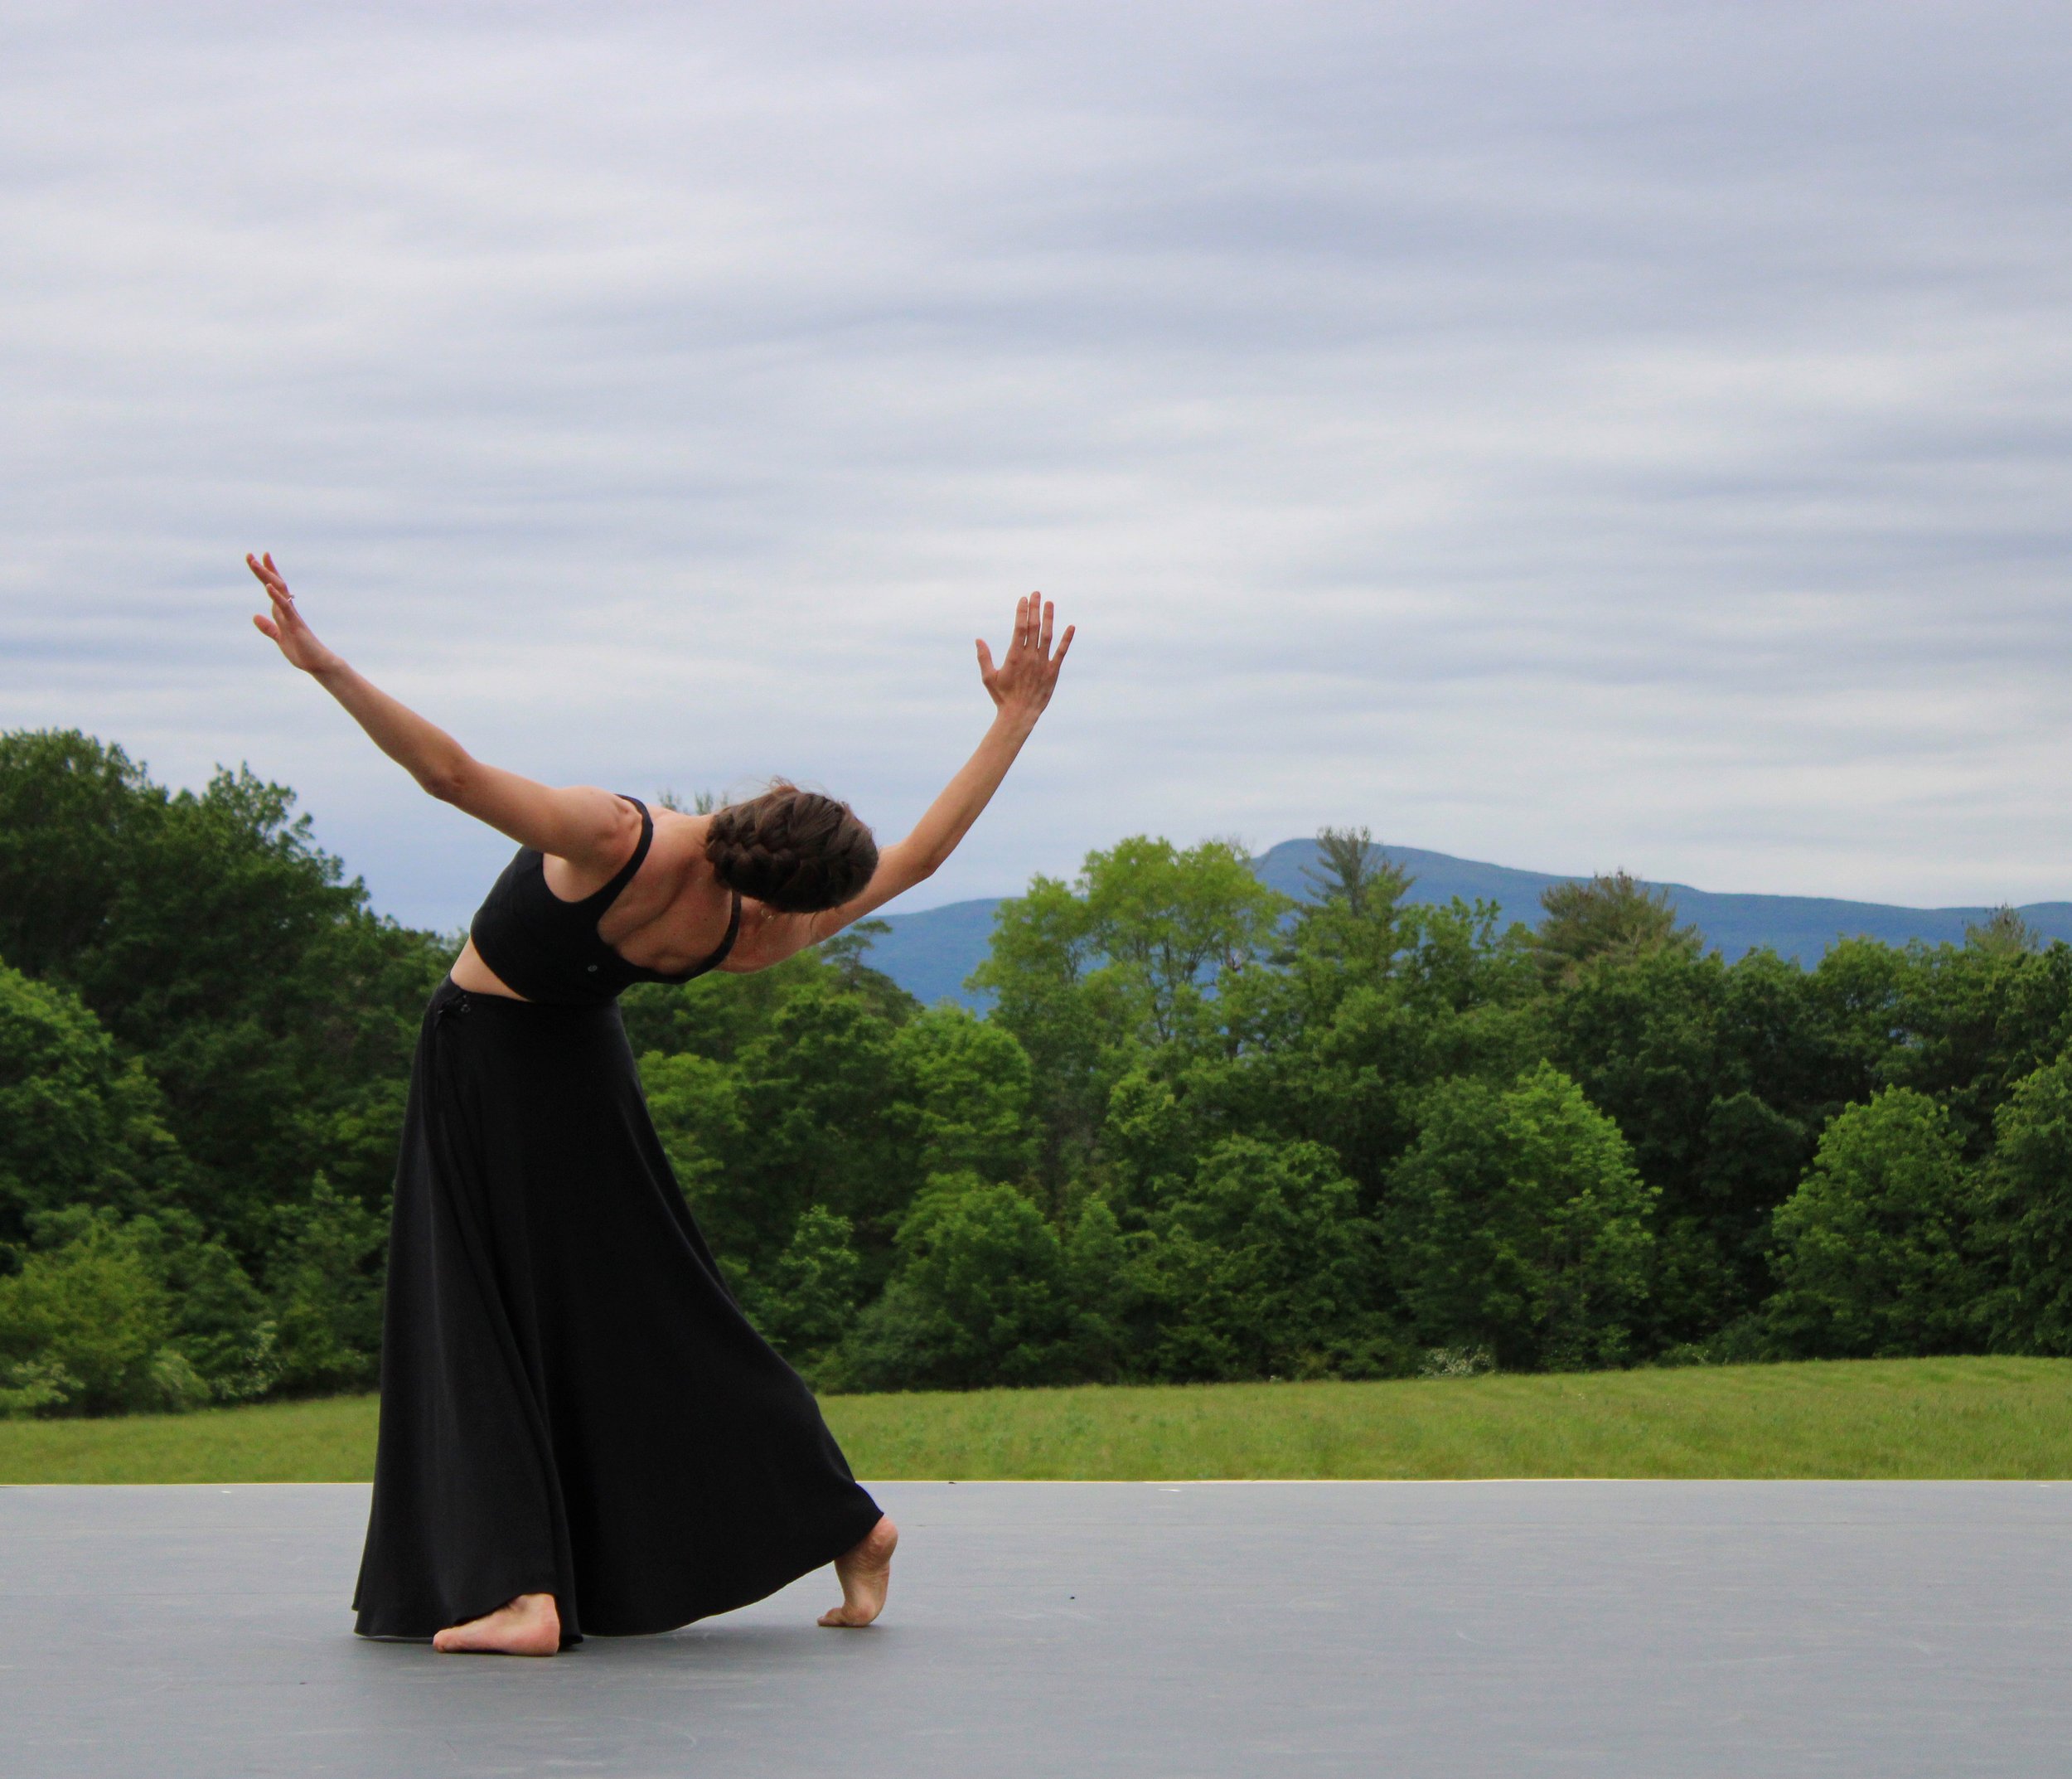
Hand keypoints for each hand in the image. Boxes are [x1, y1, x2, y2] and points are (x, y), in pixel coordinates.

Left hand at [247, 552, 340, 675]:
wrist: (318, 663)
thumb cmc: (302, 651)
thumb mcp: (279, 638)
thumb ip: (268, 627)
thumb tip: (255, 617)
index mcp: (283, 612)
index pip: (274, 587)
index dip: (266, 573)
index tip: (256, 559)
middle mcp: (288, 609)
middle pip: (275, 583)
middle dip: (263, 569)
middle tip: (250, 556)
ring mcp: (291, 615)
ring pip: (278, 590)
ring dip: (266, 576)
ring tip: (255, 563)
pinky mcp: (295, 624)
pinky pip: (285, 606)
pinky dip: (276, 595)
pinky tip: (268, 585)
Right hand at [976, 594, 1073, 724]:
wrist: (1020, 715)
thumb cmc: (1002, 697)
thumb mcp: (989, 677)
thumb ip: (983, 657)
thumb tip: (978, 640)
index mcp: (1014, 656)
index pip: (1020, 628)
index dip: (1022, 612)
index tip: (1023, 599)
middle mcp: (1030, 657)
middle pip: (1034, 627)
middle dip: (1034, 609)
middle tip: (1036, 593)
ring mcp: (1043, 664)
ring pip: (1048, 636)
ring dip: (1049, 618)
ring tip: (1049, 603)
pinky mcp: (1053, 672)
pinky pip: (1061, 652)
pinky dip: (1067, 639)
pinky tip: (1071, 626)